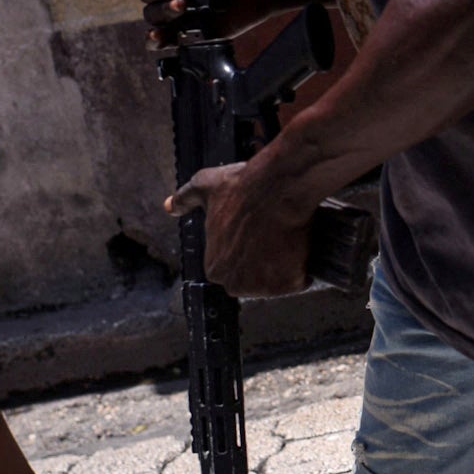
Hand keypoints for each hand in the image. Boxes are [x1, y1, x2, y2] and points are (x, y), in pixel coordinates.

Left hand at [165, 155, 316, 297]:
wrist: (277, 187)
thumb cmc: (242, 187)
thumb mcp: (206, 186)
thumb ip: (185, 198)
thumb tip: (169, 206)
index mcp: (214, 267)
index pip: (234, 266)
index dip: (250, 249)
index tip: (258, 232)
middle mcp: (234, 283)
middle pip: (256, 278)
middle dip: (266, 262)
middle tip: (274, 235)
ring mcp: (263, 287)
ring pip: (278, 280)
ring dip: (285, 264)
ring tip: (286, 238)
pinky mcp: (289, 284)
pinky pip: (300, 279)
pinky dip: (303, 266)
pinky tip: (299, 245)